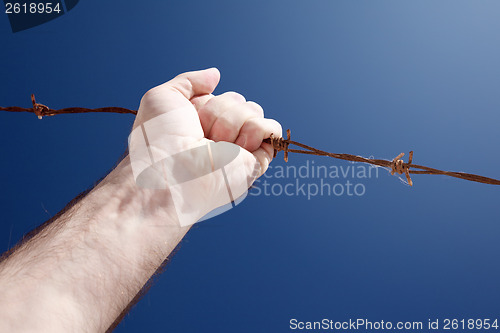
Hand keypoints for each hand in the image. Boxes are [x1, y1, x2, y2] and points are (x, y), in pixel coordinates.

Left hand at [129, 68, 281, 224]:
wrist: (170, 171)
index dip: (206, 102)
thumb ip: (189, 81)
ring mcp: (239, 148)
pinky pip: (272, 129)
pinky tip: (239, 146)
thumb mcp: (163, 97)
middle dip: (220, 111)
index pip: (220, 96)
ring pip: (254, 110)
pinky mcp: (256, 160)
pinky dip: (258, 129)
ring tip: (216, 144)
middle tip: (201, 133)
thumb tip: (216, 75)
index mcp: (201, 122)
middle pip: (238, 100)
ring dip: (233, 122)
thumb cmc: (159, 138)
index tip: (191, 118)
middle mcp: (220, 134)